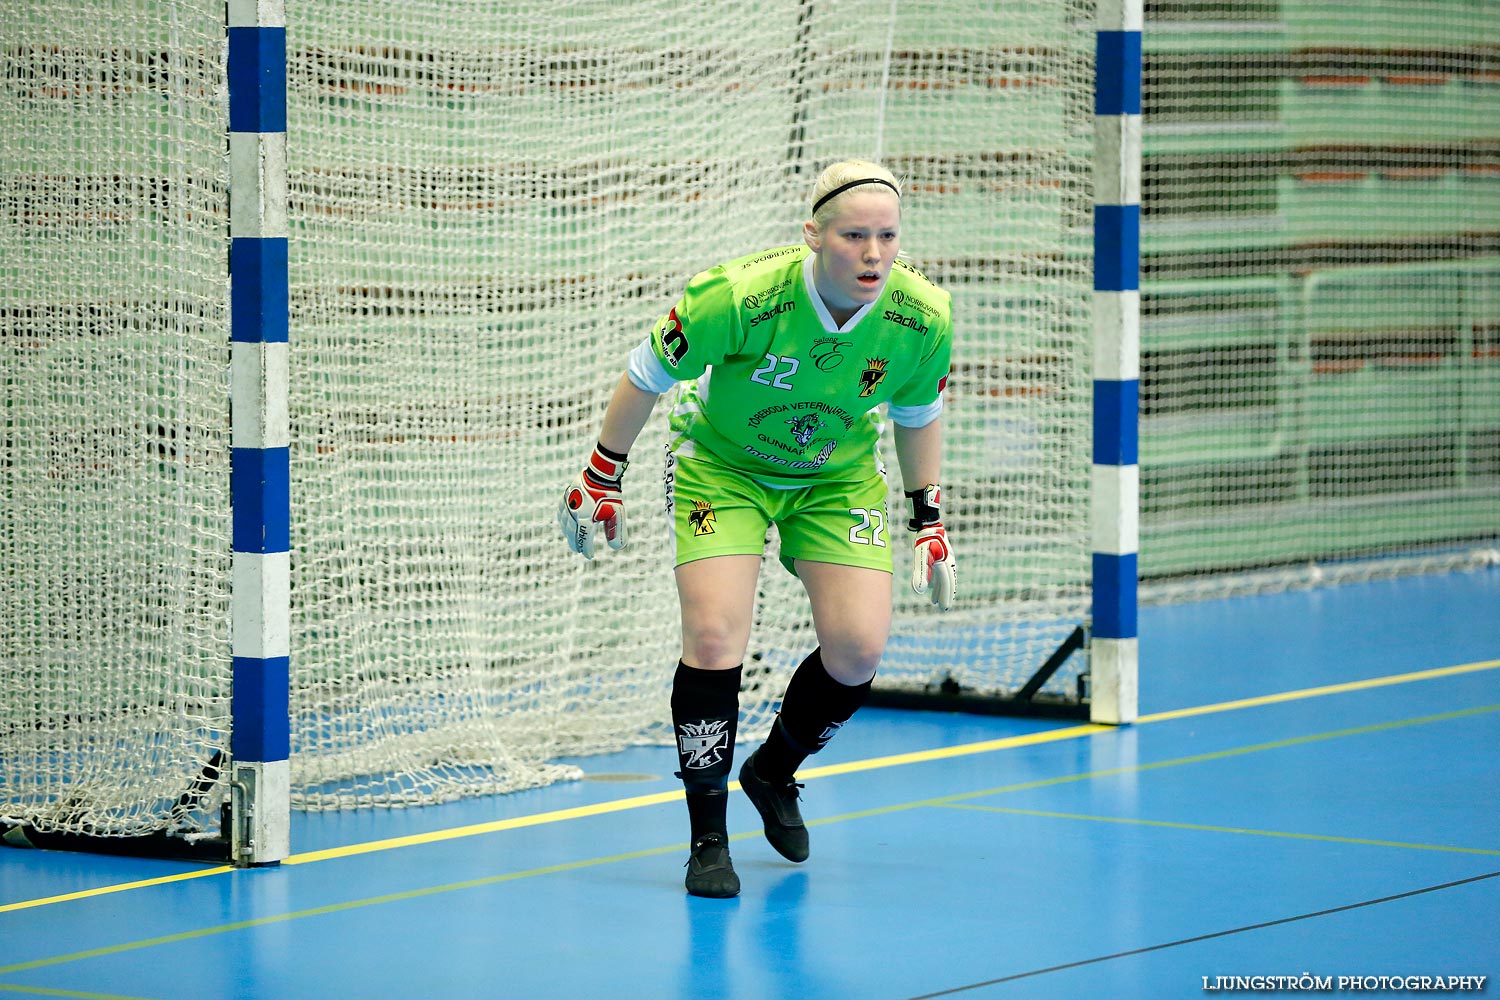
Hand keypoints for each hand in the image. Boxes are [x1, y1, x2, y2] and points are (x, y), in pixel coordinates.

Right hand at [559, 444, 627, 558]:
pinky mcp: (565, 497)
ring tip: (573, 539)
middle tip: (579, 550)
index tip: (590, 556)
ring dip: (568, 533)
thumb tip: (617, 548)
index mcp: (584, 519)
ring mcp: (568, 505)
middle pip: (571, 534)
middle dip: (575, 544)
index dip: (586, 550)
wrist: (600, 475)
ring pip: (564, 524)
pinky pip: (560, 513)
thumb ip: (616, 532)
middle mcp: (573, 514)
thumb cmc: (609, 495)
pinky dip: (562, 521)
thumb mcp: (617, 514)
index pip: (583, 540)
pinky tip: (565, 524)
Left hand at [906, 485, 955, 610]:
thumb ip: (920, 574)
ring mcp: (946, 557)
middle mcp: (948, 561)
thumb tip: (919, 592)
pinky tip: (931, 584)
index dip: (945, 596)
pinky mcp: (941, 554)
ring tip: (935, 599)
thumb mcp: (920, 556)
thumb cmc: (923, 538)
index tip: (943, 607)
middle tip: (942, 606)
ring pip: (945, 577)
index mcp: (945, 563)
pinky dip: (938, 580)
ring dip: (941, 588)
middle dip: (945, 594)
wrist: (927, 521)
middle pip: (948, 582)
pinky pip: (942, 571)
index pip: (947, 584)